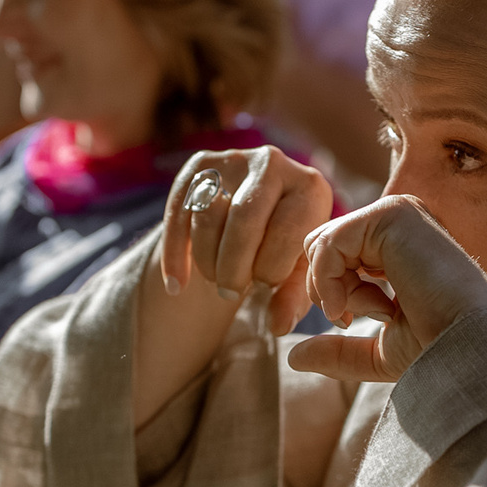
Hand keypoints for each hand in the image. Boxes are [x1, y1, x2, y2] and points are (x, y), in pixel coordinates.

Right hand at [159, 146, 334, 337]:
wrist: (256, 219)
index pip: (285, 233)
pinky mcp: (200, 164)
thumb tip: (279, 327)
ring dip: (207, 260)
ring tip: (214, 281)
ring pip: (208, 214)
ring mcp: (235, 159)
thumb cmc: (282, 250)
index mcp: (310, 188)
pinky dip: (175, 255)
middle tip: (231, 293)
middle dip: (234, 268)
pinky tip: (177, 284)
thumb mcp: (294, 273)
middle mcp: (275, 162)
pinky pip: (179, 212)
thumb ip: (292, 300)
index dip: (271, 269)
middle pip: (244, 221)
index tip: (265, 286)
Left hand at [287, 195, 486, 382]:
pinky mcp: (392, 215)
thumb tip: (293, 356)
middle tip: (347, 319)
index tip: (345, 323)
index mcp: (398, 245)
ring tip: (361, 313)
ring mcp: (398, 213)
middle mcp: (399, 222)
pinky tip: (347, 308)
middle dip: (322, 287)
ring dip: (328, 287)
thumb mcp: (376, 352)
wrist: (466, 347)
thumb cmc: (435, 351)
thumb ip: (338, 349)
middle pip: (321, 243)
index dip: (327, 291)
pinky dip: (325, 280)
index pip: (335, 253)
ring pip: (321, 241)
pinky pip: (329, 241)